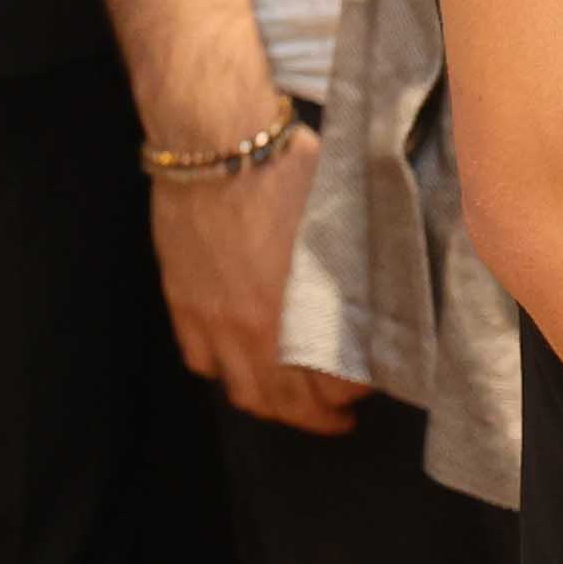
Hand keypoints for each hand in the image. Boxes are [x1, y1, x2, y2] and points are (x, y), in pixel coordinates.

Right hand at [148, 121, 371, 433]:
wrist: (218, 144)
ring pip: (242, 390)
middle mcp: (255, 328)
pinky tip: (239, 368)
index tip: (371, 385)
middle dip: (318, 418)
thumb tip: (380, 291)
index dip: (355, 392)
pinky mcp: (183, 303)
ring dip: (270, 406)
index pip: (331, 384)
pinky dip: (222, 373)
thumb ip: (356, 269)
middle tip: (340, 419)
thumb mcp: (343, 219)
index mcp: (301, 311)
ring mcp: (213, 320)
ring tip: (291, 406)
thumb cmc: (289, 171)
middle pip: (286, 401)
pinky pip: (201, 360)